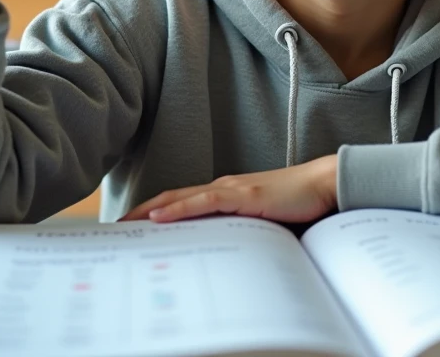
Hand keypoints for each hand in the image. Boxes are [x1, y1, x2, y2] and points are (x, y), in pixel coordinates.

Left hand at [121, 155, 338, 223]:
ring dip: (149, 211)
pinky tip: (158, 217)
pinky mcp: (243, 195)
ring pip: (181, 198)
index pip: (182, 202)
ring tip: (124, 225)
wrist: (325, 185)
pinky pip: (203, 202)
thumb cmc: (300, 205)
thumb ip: (242, 232)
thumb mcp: (264, 224)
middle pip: (171, 198)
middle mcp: (223, 187)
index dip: (154, 212)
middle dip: (140, 213)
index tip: (131, 228)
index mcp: (226, 194)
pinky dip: (178, 209)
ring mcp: (231, 189)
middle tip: (114, 229)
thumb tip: (223, 254)